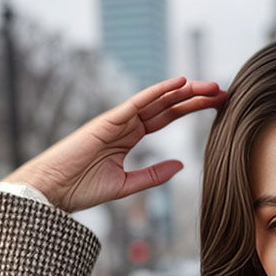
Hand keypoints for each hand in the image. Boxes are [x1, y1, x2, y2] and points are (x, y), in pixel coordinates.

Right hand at [1, 76, 226, 211]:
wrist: (53, 191)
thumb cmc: (81, 189)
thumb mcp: (127, 186)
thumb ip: (153, 175)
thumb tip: (181, 166)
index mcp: (129, 137)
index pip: (166, 117)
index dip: (190, 109)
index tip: (215, 106)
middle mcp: (125, 124)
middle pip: (166, 105)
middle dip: (194, 97)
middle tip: (221, 90)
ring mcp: (117, 120)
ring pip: (157, 100)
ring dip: (185, 91)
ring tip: (210, 86)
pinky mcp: (108, 121)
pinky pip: (138, 103)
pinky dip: (159, 92)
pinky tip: (180, 84)